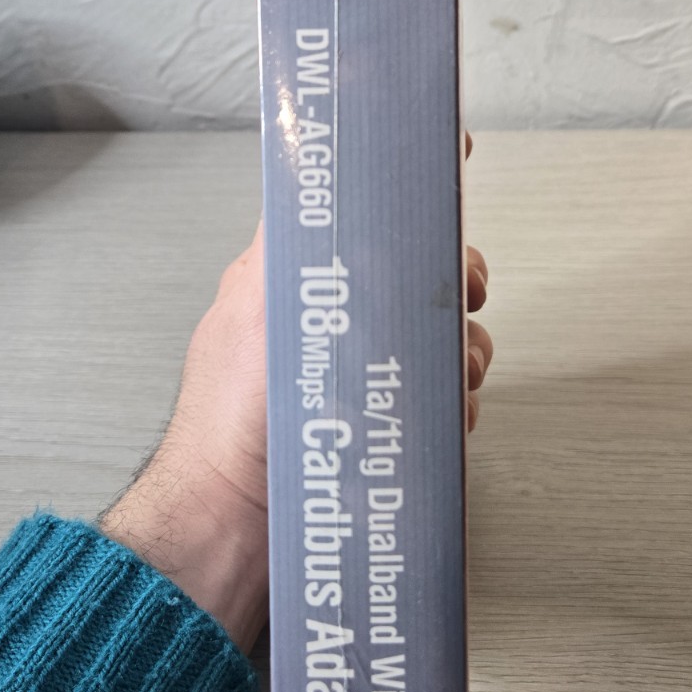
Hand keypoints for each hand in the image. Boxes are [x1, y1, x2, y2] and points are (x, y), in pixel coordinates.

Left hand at [101, 134, 492, 650]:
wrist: (237, 532)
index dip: (407, 189)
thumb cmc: (229, 427)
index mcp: (295, 279)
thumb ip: (291, 241)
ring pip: (441, 339)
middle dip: (452, 282)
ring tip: (449, 376)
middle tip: (463, 292)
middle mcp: (332, 322)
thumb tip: (319, 171)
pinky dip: (453, 406)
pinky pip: (442, 400)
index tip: (450, 160)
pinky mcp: (384, 427)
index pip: (360, 210)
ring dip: (460, 352)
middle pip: (418, 274)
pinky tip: (443, 419)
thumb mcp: (257, 307)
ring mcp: (360, 377)